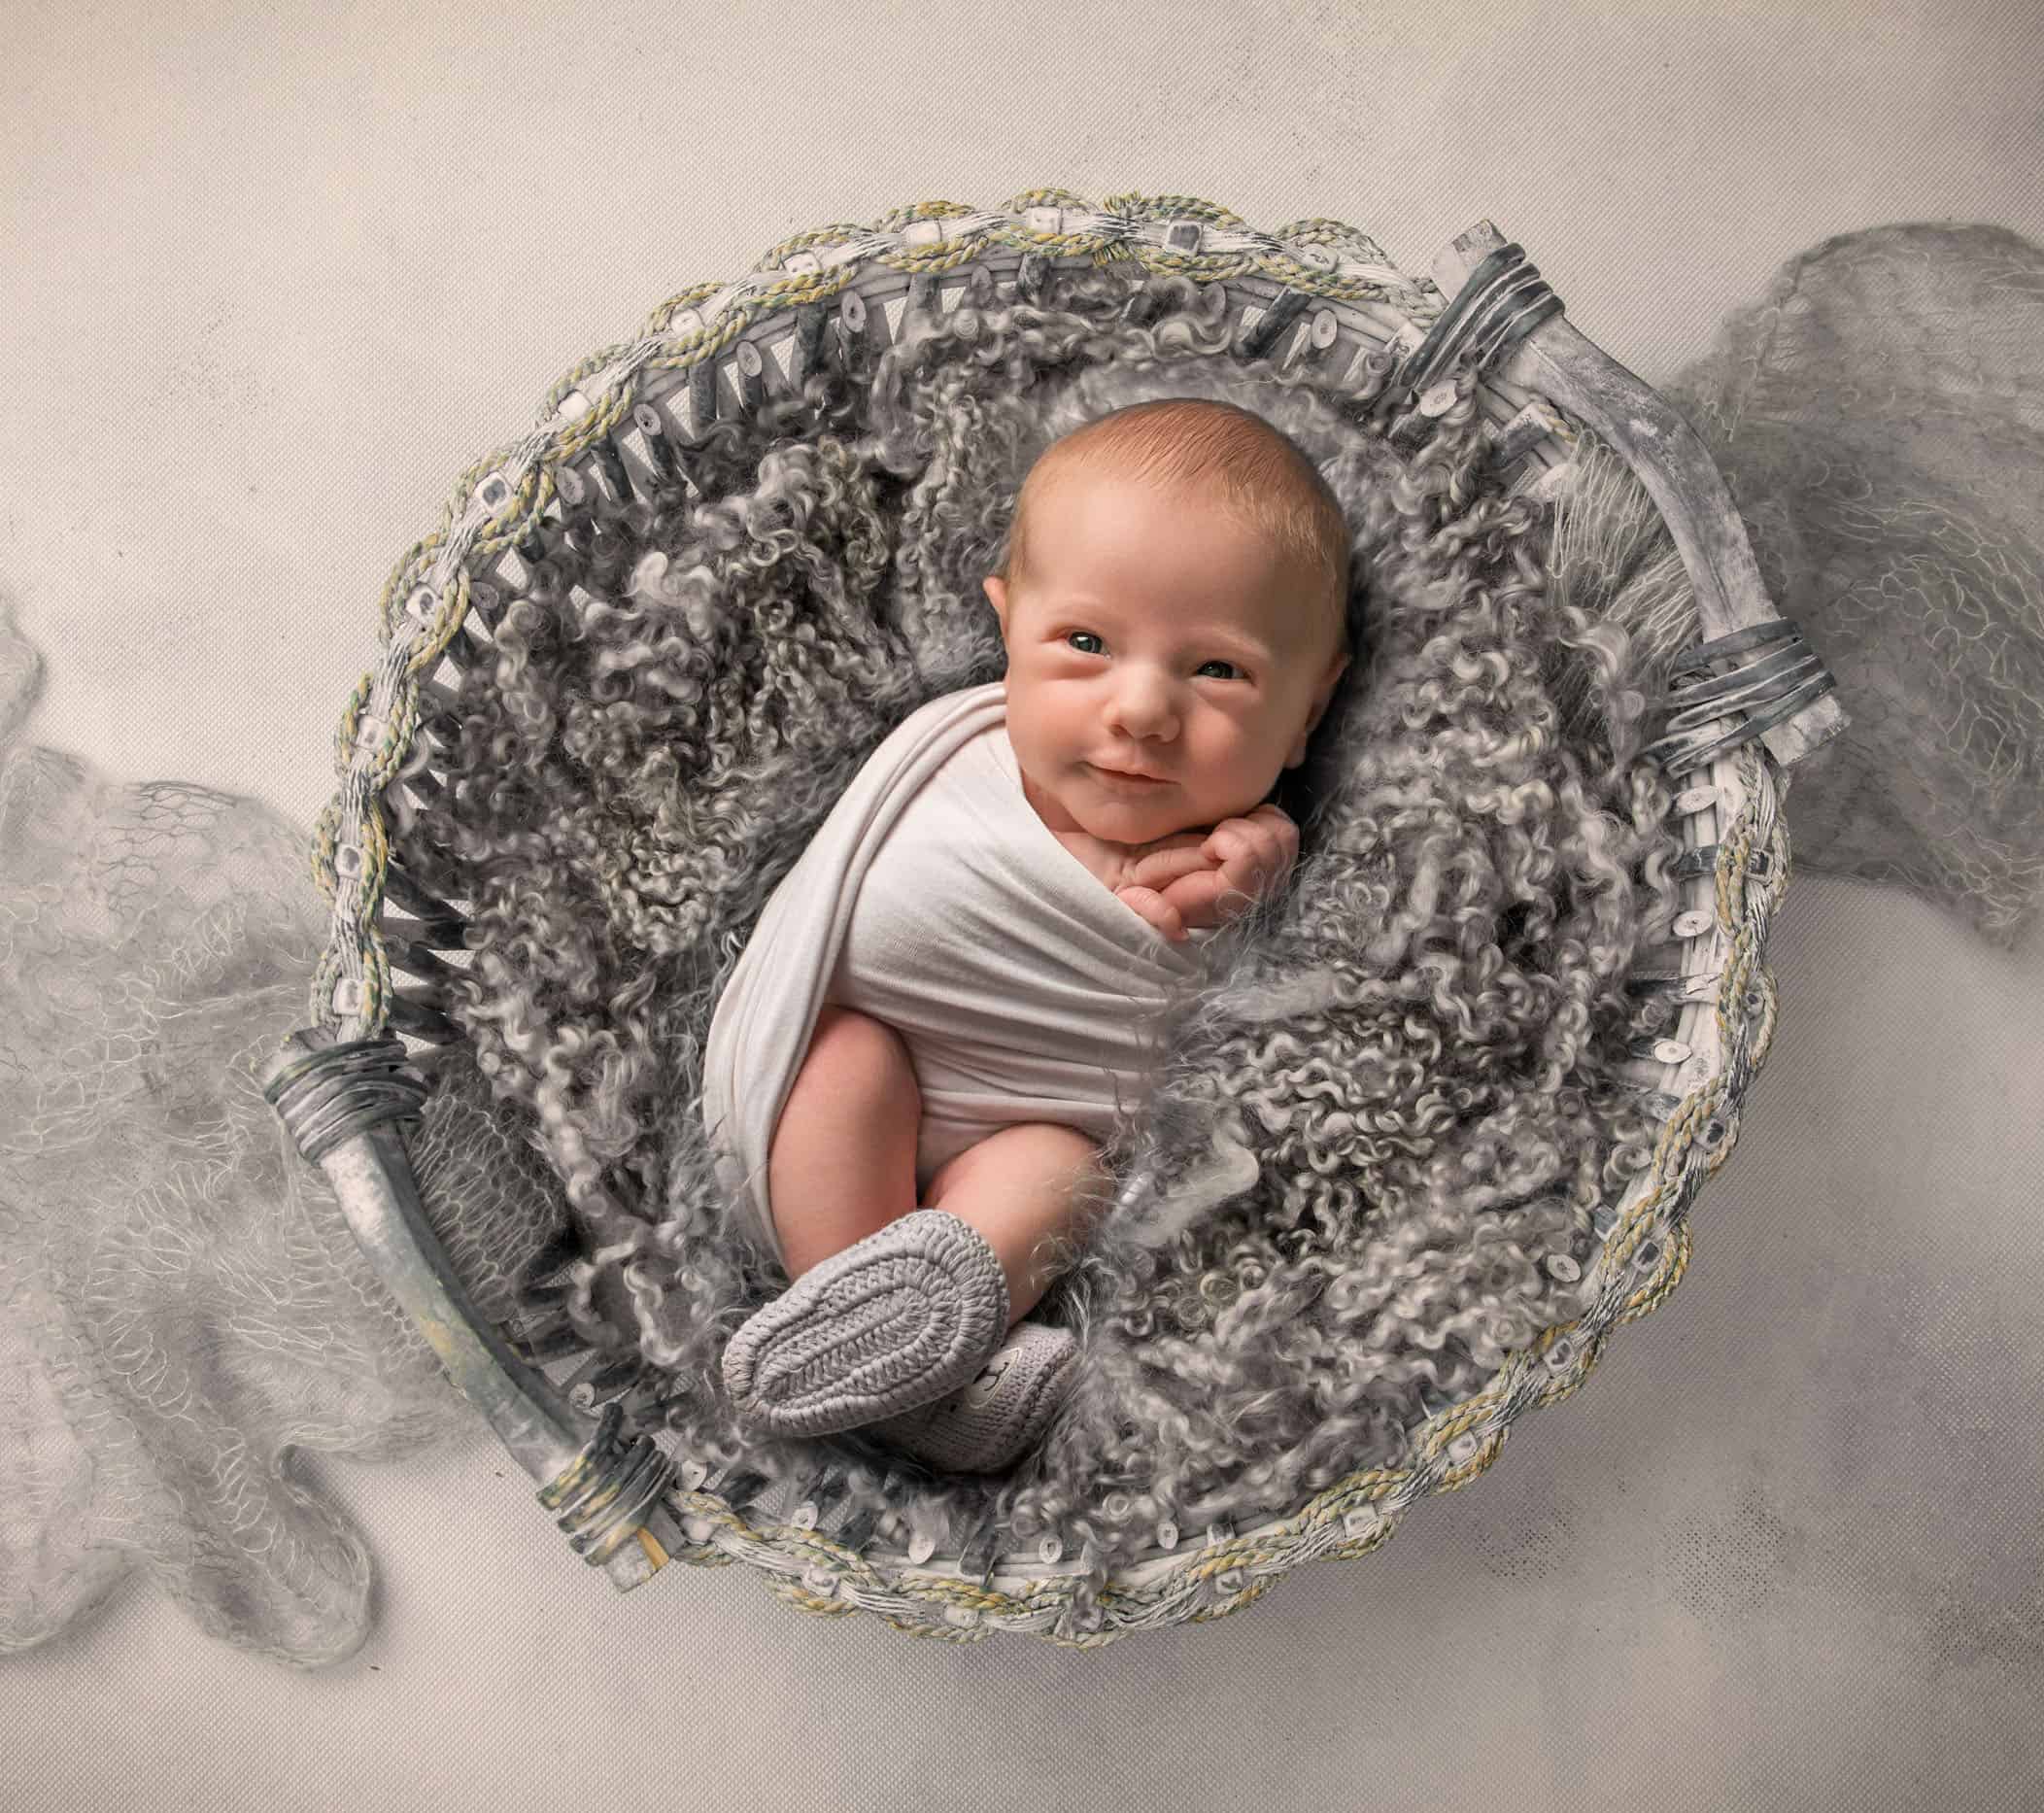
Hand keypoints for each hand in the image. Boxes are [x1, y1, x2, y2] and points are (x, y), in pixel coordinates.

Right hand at [1112, 804, 1299, 942]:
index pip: (1248, 857)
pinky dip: (1267, 818)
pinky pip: (1288, 828)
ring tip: (1226, 833)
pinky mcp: (1281, 861)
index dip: (1226, 842)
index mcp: (1227, 899)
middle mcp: (1257, 893)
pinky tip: (1243, 827)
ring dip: (1252, 823)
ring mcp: (1274, 878)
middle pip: (1270, 842)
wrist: (1170, 890)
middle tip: (1215, 837)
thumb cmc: (1153, 886)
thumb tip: (1175, 925)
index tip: (1207, 846)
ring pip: (1282, 834)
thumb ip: (1150, 909)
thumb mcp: (1140, 898)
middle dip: (1238, 829)